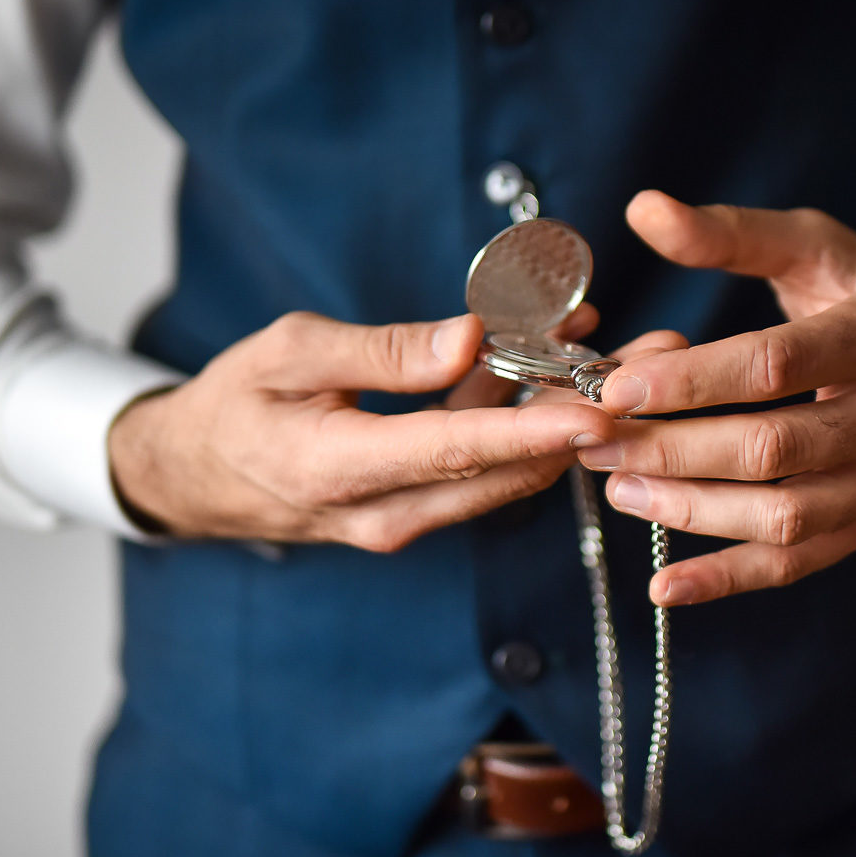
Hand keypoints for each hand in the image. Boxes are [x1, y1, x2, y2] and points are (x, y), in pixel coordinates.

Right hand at [108, 309, 617, 548]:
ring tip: (632, 348)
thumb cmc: (233, 404)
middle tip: (663, 359)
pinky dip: (523, 414)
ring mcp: (407, 518)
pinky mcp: (418, 507)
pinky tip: (559, 353)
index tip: (600, 412)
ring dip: (567, 412)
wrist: (193, 475)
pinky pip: (483, 464)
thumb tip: (469, 338)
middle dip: (589, 417)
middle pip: (506, 469)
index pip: (456, 451)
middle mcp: (388, 512)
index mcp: (343, 470)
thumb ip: (382, 352)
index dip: (535, 433)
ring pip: (505, 469)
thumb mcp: (289, 354)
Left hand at [576, 190, 855, 605]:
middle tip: (595, 440)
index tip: (615, 386)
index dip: (691, 380)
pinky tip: (664, 588)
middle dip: (670, 449)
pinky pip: (794, 563)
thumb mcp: (820, 247)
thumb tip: (644, 210)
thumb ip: (732, 233)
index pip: (776, 365)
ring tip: (617, 486)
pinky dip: (725, 580)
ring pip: (779, 515)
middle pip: (769, 448)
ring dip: (687, 509)